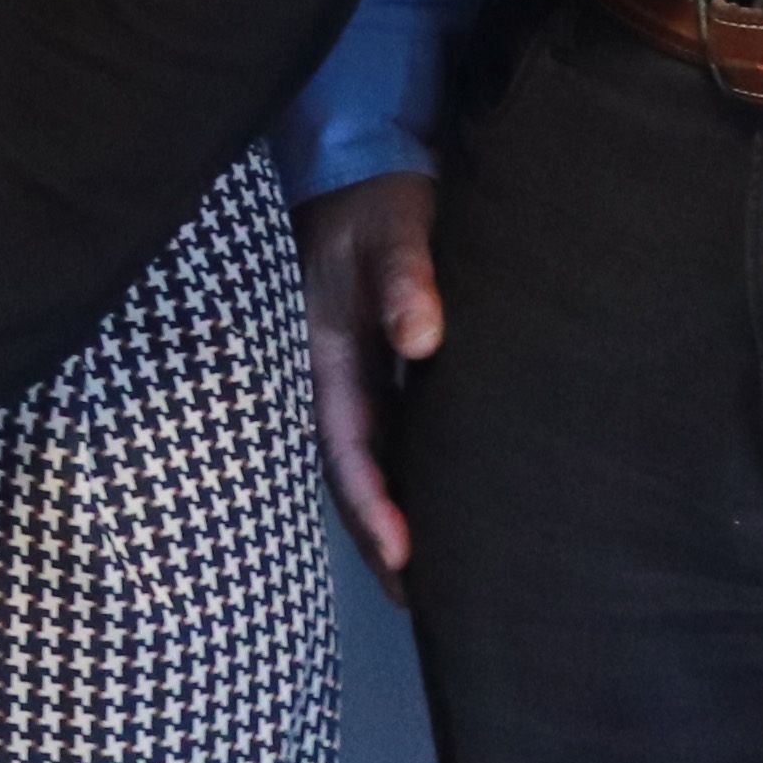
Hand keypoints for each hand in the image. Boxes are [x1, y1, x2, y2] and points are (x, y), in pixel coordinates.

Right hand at [296, 173, 443, 590]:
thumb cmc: (374, 199)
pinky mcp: (376, 362)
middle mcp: (335, 376)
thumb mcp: (389, 229)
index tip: (404, 558)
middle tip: (417, 602)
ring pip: (370, 459)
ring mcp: (354, 373)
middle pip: (353, 473)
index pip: (348, 450)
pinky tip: (435, 500)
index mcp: (327, 356)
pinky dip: (405, 474)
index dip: (373, 507)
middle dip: (379, 538)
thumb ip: (406, 278)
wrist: (358, 160)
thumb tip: (421, 339)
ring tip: (425, 575)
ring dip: (391, 512)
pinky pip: (388, 433)